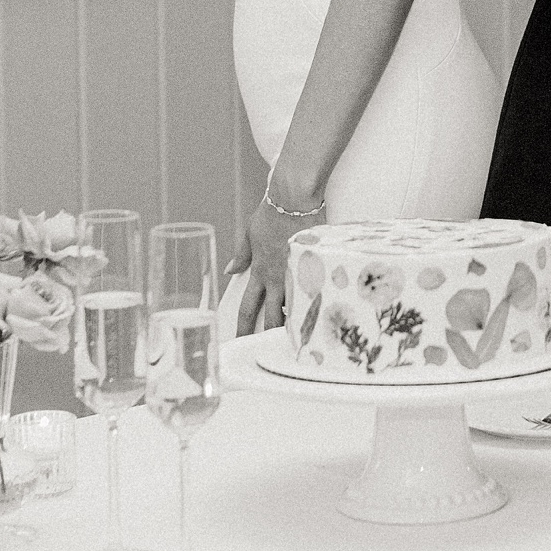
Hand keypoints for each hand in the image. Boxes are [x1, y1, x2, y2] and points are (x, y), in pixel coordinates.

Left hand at [223, 199, 319, 336]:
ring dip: (293, 326)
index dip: (242, 326)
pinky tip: (320, 317)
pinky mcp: (315, 266)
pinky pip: (314, 292)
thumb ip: (241, 254)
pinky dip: (314, 305)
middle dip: (266, 336)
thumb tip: (230, 270)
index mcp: (259, 270)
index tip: (239, 340)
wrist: (295, 198)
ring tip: (295, 343)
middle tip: (265, 352)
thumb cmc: (273, 212)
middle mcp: (277, 277)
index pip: (247, 307)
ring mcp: (297, 273)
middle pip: (270, 316)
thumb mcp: (250, 233)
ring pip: (295, 308)